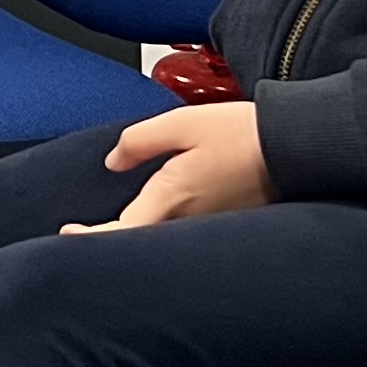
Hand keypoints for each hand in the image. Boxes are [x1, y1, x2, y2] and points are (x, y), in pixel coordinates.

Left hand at [66, 101, 273, 231]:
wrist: (298, 148)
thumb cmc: (245, 134)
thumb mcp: (182, 123)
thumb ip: (139, 141)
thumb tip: (113, 162)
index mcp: (172, 197)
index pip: (121, 232)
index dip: (90, 239)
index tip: (67, 234)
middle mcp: (189, 222)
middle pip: (140, 243)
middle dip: (112, 240)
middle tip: (85, 232)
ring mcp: (210, 229)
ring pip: (164, 241)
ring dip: (140, 237)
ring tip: (117, 228)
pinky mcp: (229, 227)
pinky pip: (188, 236)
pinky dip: (167, 232)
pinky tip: (161, 221)